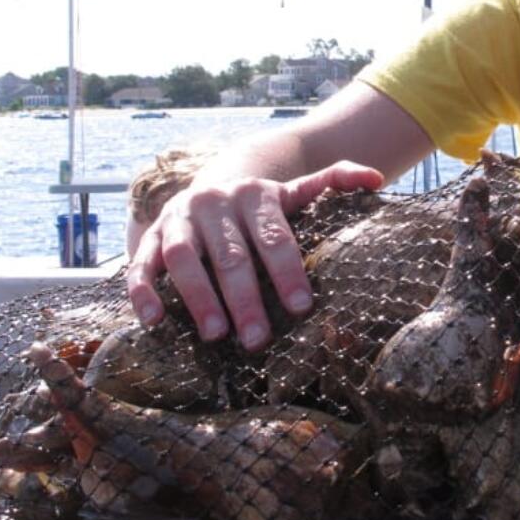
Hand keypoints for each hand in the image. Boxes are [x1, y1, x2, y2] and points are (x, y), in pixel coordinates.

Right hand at [126, 161, 383, 351]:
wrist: (213, 186)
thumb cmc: (264, 206)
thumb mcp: (297, 190)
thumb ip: (334, 181)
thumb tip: (377, 180)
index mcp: (256, 194)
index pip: (275, 236)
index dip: (287, 272)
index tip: (301, 307)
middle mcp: (215, 202)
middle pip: (232, 255)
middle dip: (246, 298)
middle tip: (258, 340)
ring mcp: (179, 219)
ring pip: (186, 258)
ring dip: (199, 298)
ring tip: (216, 335)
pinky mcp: (151, 237)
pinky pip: (143, 264)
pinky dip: (143, 291)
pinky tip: (153, 322)